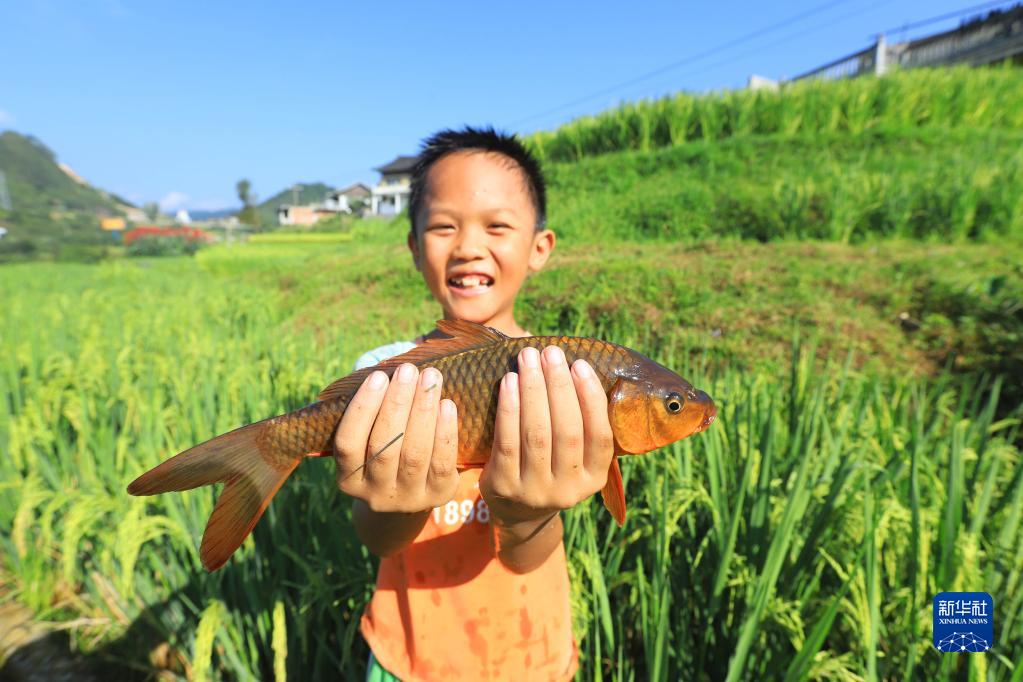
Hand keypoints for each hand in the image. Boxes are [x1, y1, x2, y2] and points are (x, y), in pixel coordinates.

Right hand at [334, 364, 459, 512]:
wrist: (413, 490)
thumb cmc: (387, 448)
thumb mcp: (371, 438)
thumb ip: (372, 412)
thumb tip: (387, 367)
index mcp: (349, 479)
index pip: (348, 443)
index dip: (362, 408)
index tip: (378, 376)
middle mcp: (375, 494)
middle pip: (384, 446)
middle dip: (397, 403)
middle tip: (409, 370)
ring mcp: (407, 499)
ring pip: (414, 453)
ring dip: (423, 411)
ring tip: (430, 378)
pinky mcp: (438, 496)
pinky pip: (442, 463)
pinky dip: (445, 431)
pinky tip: (447, 405)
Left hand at [480, 345, 614, 528]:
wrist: (517, 511)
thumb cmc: (550, 466)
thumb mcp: (574, 458)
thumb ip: (580, 423)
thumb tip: (575, 365)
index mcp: (594, 479)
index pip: (599, 436)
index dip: (591, 398)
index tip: (580, 364)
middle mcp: (569, 490)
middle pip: (566, 431)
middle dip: (558, 386)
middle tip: (550, 352)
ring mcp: (536, 491)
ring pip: (537, 434)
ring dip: (533, 391)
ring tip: (528, 359)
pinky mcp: (505, 487)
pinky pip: (507, 442)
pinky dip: (509, 408)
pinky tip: (509, 382)